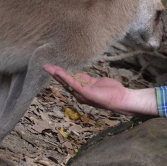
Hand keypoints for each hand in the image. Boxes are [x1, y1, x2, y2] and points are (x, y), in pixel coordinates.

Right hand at [43, 65, 158, 115]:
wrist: (122, 99)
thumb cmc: (112, 92)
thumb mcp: (97, 82)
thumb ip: (87, 79)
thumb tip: (79, 75)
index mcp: (82, 91)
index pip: (69, 81)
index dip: (61, 74)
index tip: (53, 67)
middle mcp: (79, 94)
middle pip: (64, 82)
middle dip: (55, 73)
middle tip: (45, 66)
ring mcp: (81, 94)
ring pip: (66, 82)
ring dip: (56, 74)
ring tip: (47, 67)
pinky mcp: (85, 92)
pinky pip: (72, 83)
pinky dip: (64, 77)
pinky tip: (57, 71)